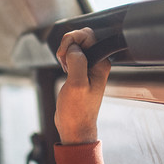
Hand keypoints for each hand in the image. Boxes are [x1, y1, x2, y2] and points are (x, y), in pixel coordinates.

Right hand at [54, 27, 110, 144]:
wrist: (74, 127)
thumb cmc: (77, 111)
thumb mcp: (77, 85)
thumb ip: (77, 62)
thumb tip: (73, 48)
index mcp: (101, 64)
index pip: (88, 36)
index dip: (73, 40)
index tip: (64, 54)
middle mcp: (97, 64)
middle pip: (82, 38)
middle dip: (68, 44)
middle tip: (62, 60)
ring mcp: (89, 68)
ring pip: (76, 46)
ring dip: (65, 52)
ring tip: (64, 67)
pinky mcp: (80, 72)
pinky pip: (72, 56)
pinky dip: (64, 59)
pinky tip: (64, 70)